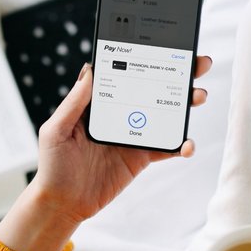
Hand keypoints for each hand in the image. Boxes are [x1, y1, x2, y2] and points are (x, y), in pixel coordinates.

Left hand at [31, 57, 211, 224]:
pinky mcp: (140, 157)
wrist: (63, 204)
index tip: (165, 46)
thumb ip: (74, 102)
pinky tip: (187, 144)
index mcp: (98, 103)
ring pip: (164, 114)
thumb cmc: (53, 165)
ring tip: (197, 96)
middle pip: (151, 89)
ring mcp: (132, 135)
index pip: (125, 74)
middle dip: (177, 75)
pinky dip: (180, 145)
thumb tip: (89, 69)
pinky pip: (165, 148)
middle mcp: (118, 114)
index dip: (145, 59)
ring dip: (184, 104)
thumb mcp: (56, 130)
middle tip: (197, 64)